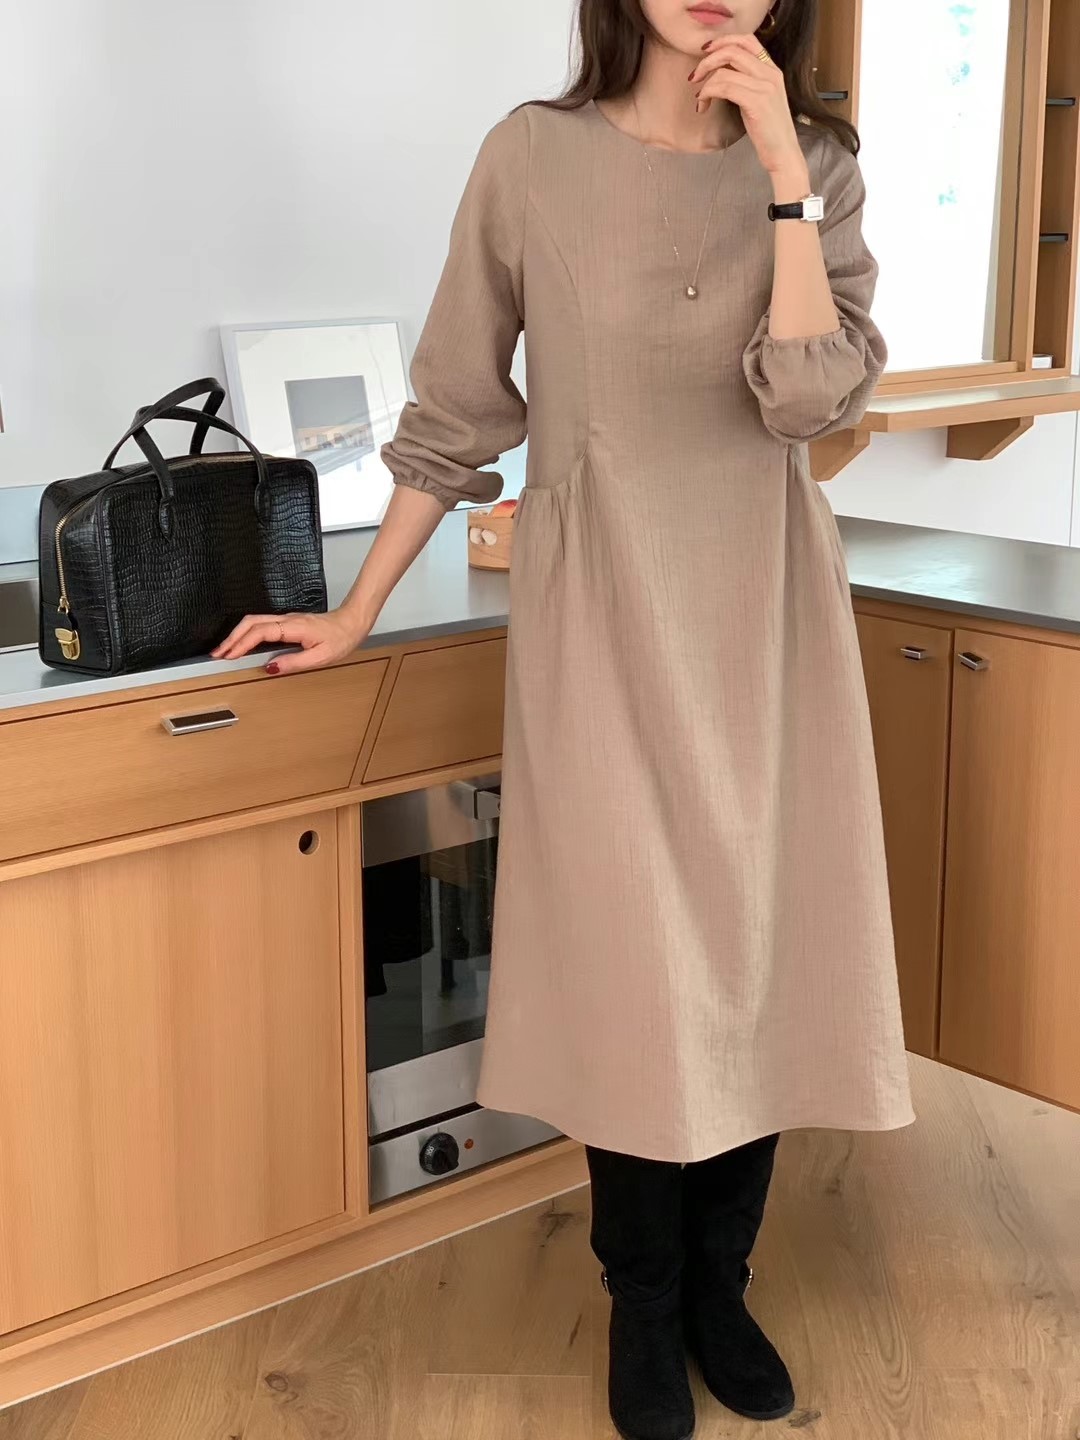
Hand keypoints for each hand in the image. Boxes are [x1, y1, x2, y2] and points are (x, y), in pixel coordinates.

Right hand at [211, 607, 369, 674]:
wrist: (353, 622)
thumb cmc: (341, 638)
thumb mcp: (321, 657)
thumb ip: (294, 662)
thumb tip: (270, 668)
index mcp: (293, 627)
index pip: (259, 632)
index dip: (241, 643)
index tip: (228, 655)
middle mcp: (287, 619)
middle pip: (250, 622)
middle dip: (231, 637)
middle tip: (218, 653)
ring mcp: (286, 619)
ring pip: (254, 621)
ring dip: (237, 634)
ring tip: (225, 650)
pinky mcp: (288, 622)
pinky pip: (262, 624)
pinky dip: (247, 633)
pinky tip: (243, 643)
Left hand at [689, 34, 807, 186]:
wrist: (783, 153)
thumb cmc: (767, 131)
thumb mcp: (758, 99)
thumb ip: (746, 81)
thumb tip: (719, 72)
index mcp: (772, 70)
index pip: (747, 40)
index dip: (723, 41)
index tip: (705, 52)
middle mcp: (770, 74)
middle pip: (732, 50)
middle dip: (707, 61)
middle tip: (694, 77)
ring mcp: (765, 87)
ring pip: (724, 71)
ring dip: (705, 83)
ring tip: (700, 99)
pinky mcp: (757, 102)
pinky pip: (724, 88)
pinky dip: (708, 94)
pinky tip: (703, 106)